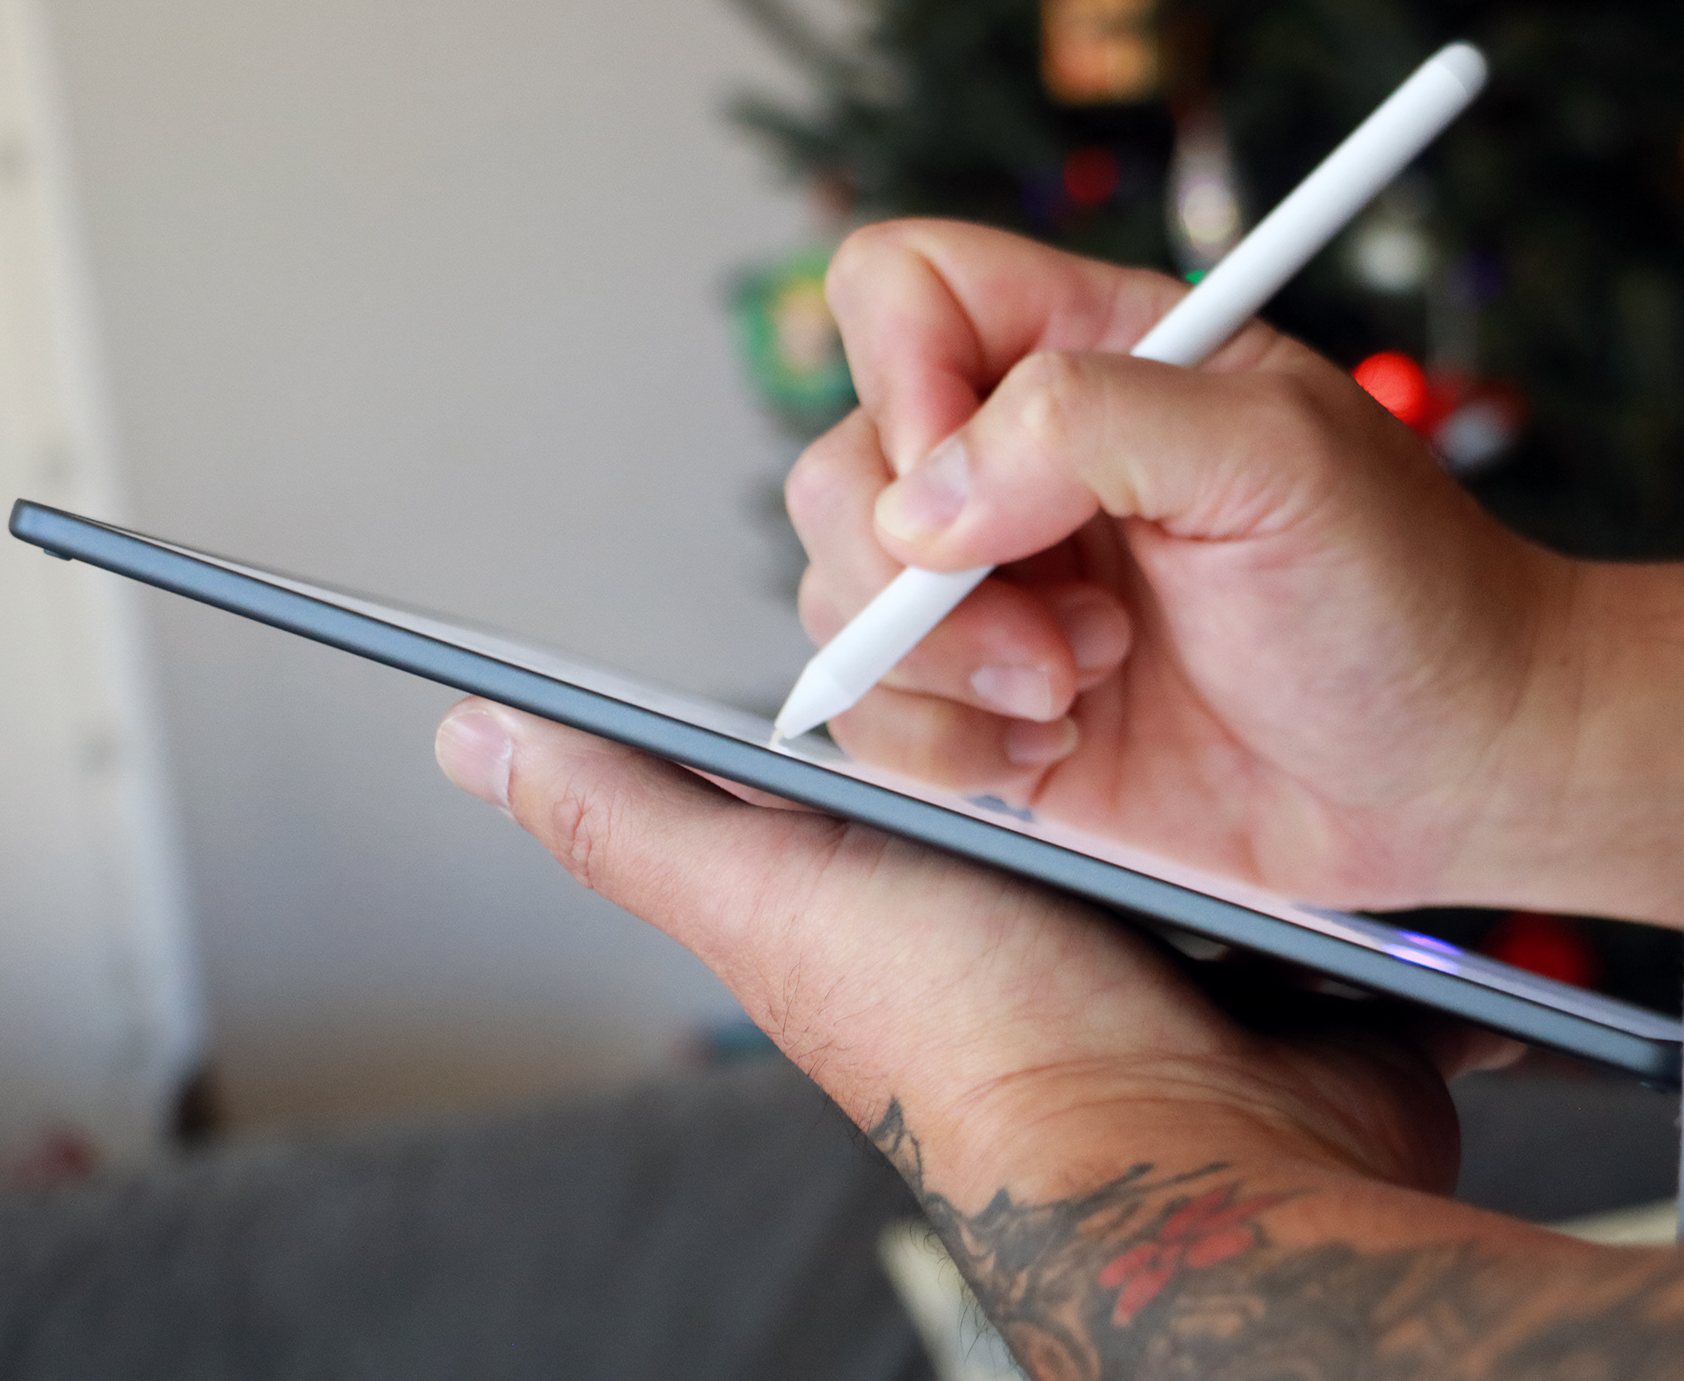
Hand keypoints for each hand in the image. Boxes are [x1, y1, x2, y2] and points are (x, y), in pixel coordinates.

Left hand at [432, 700, 1683, 1377]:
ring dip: (1123, 637)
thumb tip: (469, 736)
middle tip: (1055, 621)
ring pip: (1099, 675)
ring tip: (1128, 641)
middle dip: (1015, 604)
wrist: (1195, 1145)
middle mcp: (978, 838)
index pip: (860, 669)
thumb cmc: (974, 1043)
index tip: (919, 539)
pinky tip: (1214, 661)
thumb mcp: (773, 905)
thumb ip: (632, 820)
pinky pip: (1200, 735)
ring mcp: (1104, 844)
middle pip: (982, 652)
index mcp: (865, 843)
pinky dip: (1210, 701)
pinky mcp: (1205, 856)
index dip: (889, 599)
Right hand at [790, 221, 1683, 921]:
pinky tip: (1053, 748)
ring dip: (946, 667)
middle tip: (1071, 632)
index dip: (900, 374)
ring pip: (840, 602)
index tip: (966, 481)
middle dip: (922, 572)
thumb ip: (1087, 425)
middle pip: (842, 465)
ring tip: (1083, 688)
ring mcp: (1003, 593)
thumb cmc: (1407, 596)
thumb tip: (925, 497)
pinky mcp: (993, 713)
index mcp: (1095, 356)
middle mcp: (1027, 468)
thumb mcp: (1277, 456)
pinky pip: (875, 719)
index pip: (904, 290)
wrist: (1458, 773)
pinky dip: (942, 747)